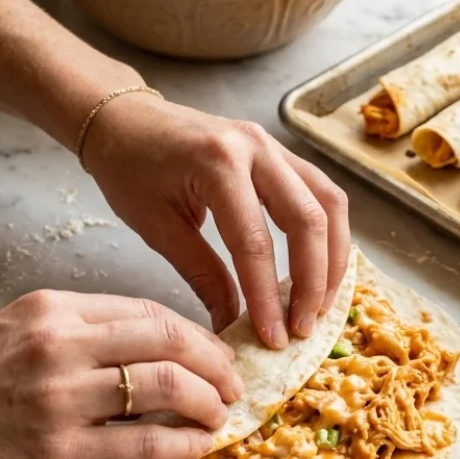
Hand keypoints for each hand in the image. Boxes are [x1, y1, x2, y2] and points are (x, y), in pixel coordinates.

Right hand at [0, 290, 240, 458]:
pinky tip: (198, 447)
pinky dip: (183, 443)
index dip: (193, 332)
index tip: (213, 351)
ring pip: (166, 385)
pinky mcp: (58, 454)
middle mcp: (60, 344)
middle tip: (234, 382)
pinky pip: (144, 442)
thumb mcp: (8, 337)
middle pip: (168, 338)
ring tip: (221, 415)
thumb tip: (144, 353)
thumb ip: (74, 336)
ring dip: (208, 401)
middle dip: (215, 360)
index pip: (146, 309)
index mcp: (49, 309)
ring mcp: (61, 398)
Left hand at [83, 95, 350, 347]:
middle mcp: (256, 148)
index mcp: (218, 164)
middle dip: (313, 282)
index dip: (267, 297)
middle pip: (308, 220)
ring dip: (333, 258)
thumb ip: (203, 275)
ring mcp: (274, 145)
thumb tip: (232, 325)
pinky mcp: (280, 152)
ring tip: (322, 303)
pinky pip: (321, 192)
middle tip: (304, 327)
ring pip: (329, 203)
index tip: (274, 339)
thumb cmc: (130, 169)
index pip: (255, 243)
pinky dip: (328, 233)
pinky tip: (322, 267)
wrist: (125, 119)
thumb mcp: (157, 228)